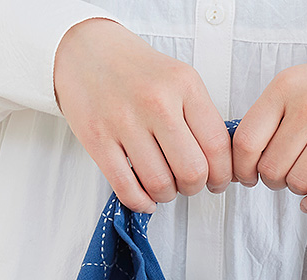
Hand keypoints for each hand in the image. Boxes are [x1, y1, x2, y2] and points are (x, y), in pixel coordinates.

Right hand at [54, 18, 232, 213]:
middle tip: (188, 184)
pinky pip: (127, 188)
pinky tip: (145, 198)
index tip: (218, 181)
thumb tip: (221, 165)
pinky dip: (141, 202)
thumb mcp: (177, 78)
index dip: (222, 175)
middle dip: (195, 187)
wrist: (85, 49)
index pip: (217, 146)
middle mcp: (156, 101)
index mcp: (184, 84)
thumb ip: (199, 117)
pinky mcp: (97, 139)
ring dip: (167, 195)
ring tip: (163, 185)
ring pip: (160, 184)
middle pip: (192, 171)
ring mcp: (124, 121)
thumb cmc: (136, 71)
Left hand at [231, 40, 306, 212]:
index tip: (248, 175)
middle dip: (274, 179)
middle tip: (285, 172)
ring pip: (299, 183)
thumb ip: (268, 118)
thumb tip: (242, 161)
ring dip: (298, 188)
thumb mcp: (294, 85)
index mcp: (286, 87)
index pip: (247, 142)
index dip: (243, 168)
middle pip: (272, 169)